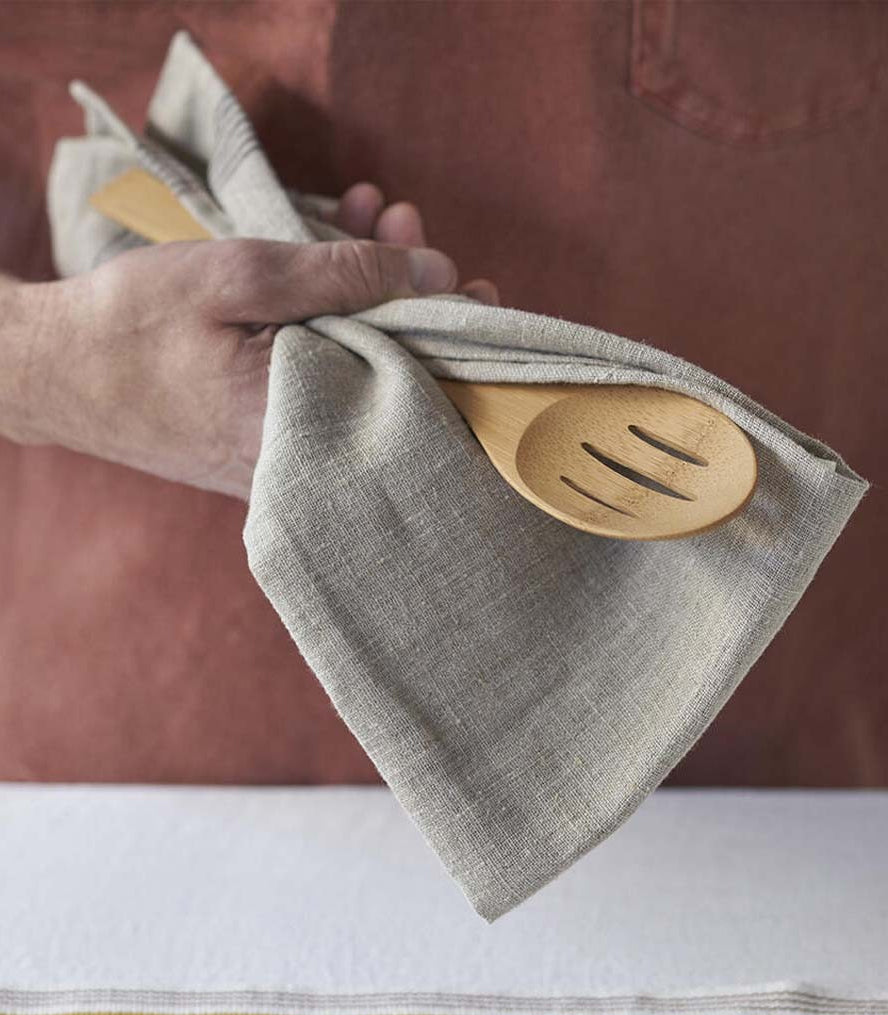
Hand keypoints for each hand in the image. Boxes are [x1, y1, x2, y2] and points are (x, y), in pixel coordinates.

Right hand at [0, 183, 498, 499]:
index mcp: (308, 426)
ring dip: (372, 295)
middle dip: (413, 297)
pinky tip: (332, 265)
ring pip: (359, 371)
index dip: (457, 340)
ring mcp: (287, 450)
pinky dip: (334, 320)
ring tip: (372, 221)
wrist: (54, 374)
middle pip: (396, 380)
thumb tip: (432, 270)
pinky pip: (323, 377)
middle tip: (406, 226)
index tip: (476, 288)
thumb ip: (341, 276)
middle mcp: (308, 454)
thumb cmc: (132, 327)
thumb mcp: (237, 279)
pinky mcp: (267, 437)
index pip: (420, 396)